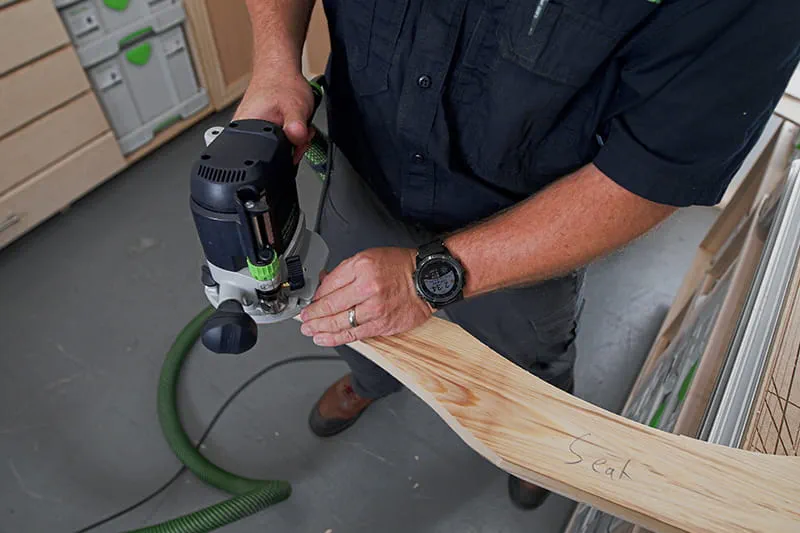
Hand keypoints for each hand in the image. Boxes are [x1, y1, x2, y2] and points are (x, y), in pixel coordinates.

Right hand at [234, 69, 313, 162]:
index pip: (269, 159)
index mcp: (245, 128)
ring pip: (277, 148)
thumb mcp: (295, 107)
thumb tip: (297, 139)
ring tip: (293, 122)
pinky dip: (286, 135)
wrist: (278, 70)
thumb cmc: (282, 84)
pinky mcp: (258, 128)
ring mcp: (250, 130)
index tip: (299, 142)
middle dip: (292, 147)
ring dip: (291, 140)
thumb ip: (296, 126)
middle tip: (298, 129)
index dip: (290, 154)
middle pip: (273, 155)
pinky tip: (289, 124)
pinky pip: (275, 140)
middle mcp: (243, 130)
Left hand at [299, 248, 433, 345]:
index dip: (316, 297)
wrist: (428, 279)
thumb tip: (324, 286)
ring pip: (340, 322)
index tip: (310, 303)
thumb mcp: (369, 257)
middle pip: (331, 305)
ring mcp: (375, 308)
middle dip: (313, 315)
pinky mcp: (382, 324)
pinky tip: (325, 338)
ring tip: (310, 331)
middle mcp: (367, 287)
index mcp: (362, 267)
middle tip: (303, 320)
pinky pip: (354, 334)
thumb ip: (345, 272)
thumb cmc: (400, 267)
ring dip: (321, 328)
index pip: (329, 285)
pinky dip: (336, 338)